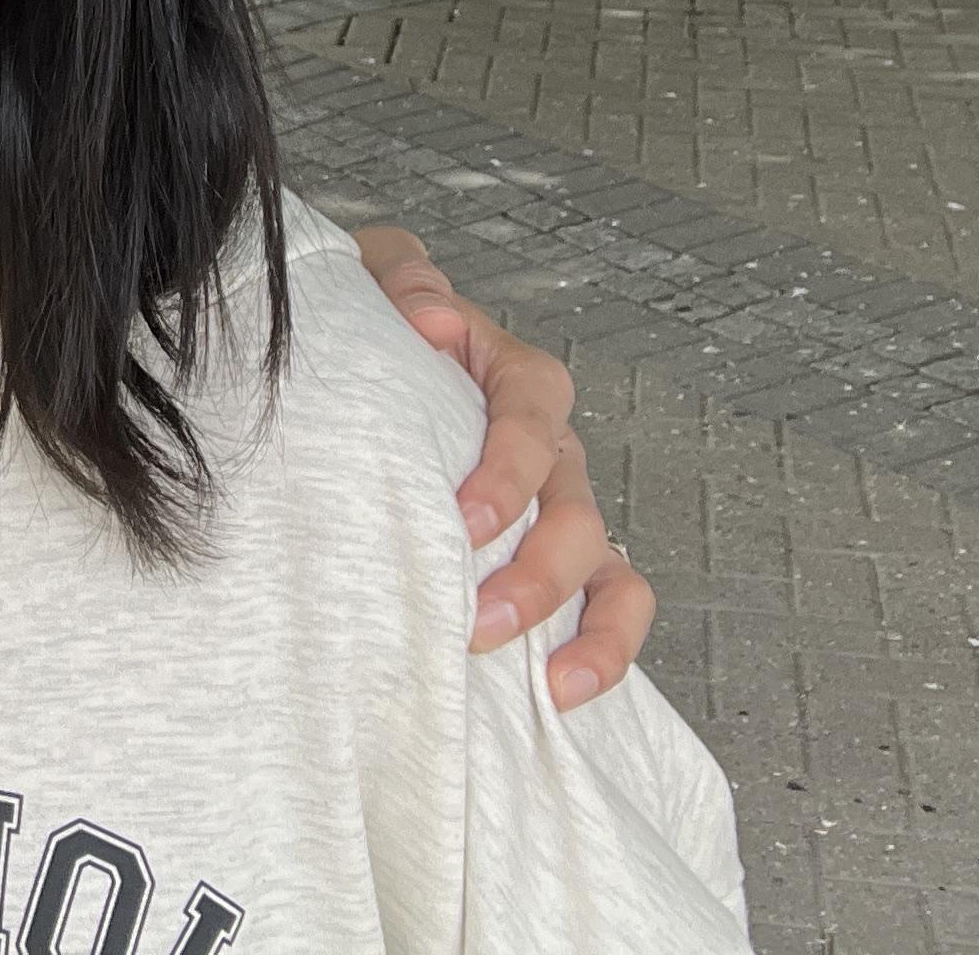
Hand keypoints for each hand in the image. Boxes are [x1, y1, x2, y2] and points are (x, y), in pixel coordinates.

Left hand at [354, 224, 653, 707]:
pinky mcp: (560, 559)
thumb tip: (432, 319)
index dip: (508, 472)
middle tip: (481, 623)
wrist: (366, 366)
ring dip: (578, 623)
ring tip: (540, 679)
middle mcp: (552, 446)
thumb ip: (401, 282)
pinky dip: (604, 650)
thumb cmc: (375, 327)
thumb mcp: (374, 282)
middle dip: (537, 573)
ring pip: (607, 563)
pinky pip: (612, 602)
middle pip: (575, 507)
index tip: (466, 524)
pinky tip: (562, 694)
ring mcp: (562, 507)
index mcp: (512, 376)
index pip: (532, 415)